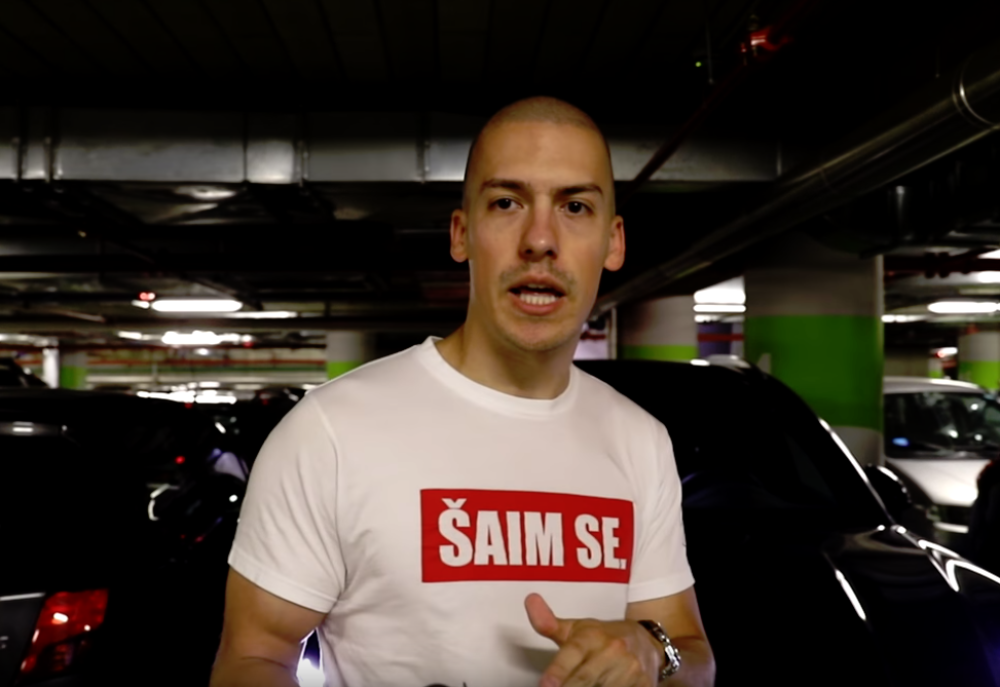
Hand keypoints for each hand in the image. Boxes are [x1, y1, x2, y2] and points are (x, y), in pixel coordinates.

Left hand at [525, 593, 661, 686]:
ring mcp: (630, 670)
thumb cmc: (603, 638)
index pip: (572, 654)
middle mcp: (611, 652)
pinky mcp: (644, 684)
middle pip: (585, 678)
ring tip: (576, 686)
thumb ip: (549, 623)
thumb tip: (530, 600)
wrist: (647, 642)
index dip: (558, 672)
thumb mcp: (576, 629)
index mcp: (591, 638)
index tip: (546, 685)